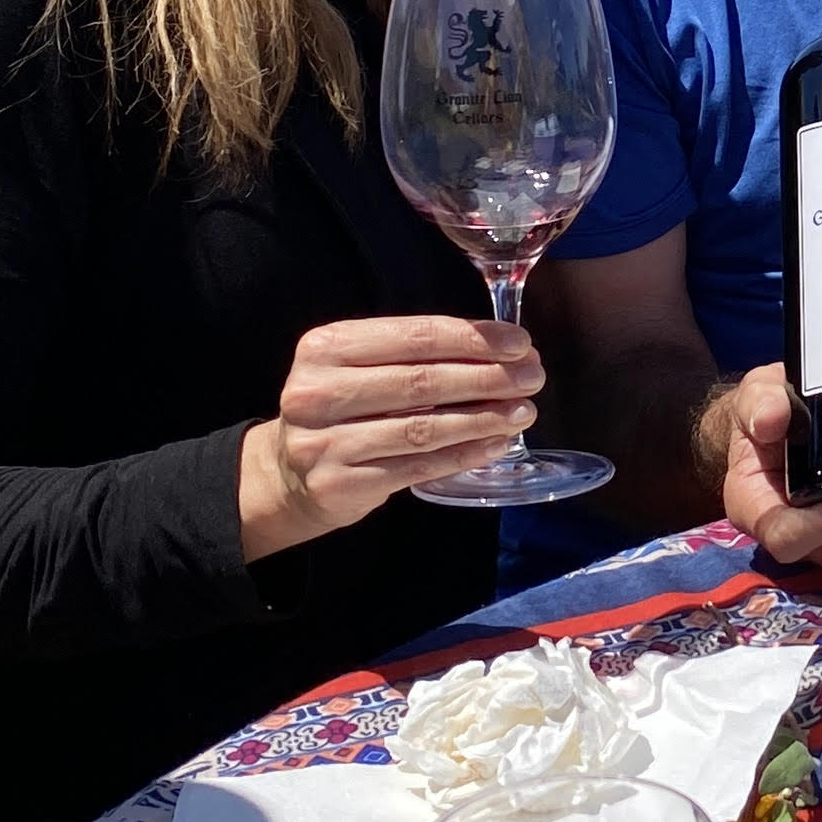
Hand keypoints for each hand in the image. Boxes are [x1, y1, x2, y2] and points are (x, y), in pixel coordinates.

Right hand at [240, 315, 546, 558]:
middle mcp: (319, 391)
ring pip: (422, 428)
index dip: (473, 338)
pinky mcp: (341, 484)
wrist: (287, 471)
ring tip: (522, 412)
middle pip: (421, 381)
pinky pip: (417, 466)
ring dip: (483, 418)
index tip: (520, 343)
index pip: (414, 336)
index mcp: (327, 346)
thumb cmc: (343, 407)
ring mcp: (325, 442)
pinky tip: (495, 444)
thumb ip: (418, 352)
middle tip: (533, 377)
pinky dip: (463, 454)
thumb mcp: (360, 365)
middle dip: (488, 377)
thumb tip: (505, 349)